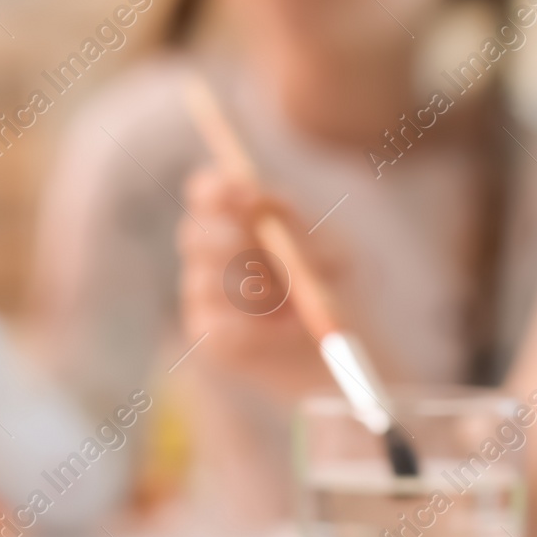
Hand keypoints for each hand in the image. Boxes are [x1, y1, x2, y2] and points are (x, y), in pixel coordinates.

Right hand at [177, 168, 332, 396]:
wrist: (343, 347)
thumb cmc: (338, 288)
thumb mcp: (332, 251)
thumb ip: (295, 223)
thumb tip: (257, 199)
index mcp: (240, 220)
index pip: (208, 192)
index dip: (214, 189)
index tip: (239, 192)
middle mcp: (216, 254)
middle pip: (193, 234)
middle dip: (219, 237)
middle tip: (241, 241)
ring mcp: (208, 295)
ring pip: (202, 282)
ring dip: (244, 290)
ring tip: (285, 303)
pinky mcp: (209, 334)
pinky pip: (217, 326)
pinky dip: (248, 329)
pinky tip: (274, 333)